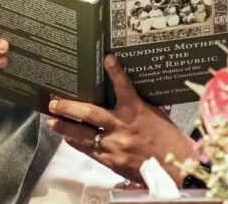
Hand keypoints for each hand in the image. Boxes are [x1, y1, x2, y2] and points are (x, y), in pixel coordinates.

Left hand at [46, 54, 196, 184]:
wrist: (176, 168)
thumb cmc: (168, 139)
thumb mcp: (156, 116)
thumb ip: (138, 105)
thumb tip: (125, 92)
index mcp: (136, 111)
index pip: (124, 86)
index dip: (115, 72)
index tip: (107, 58)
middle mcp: (121, 126)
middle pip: (89, 113)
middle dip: (69, 107)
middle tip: (54, 102)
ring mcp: (114, 144)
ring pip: (82, 134)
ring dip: (64, 127)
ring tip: (51, 121)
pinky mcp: (111, 160)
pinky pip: (88, 150)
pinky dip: (76, 143)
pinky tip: (67, 138)